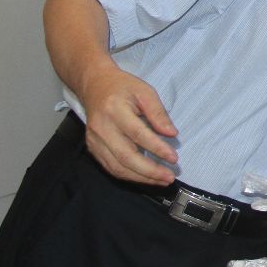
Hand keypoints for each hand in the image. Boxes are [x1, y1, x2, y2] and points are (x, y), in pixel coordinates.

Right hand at [76, 61, 181, 184]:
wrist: (94, 86)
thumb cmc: (122, 88)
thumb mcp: (145, 91)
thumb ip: (158, 113)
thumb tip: (171, 134)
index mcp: (115, 110)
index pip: (138, 134)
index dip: (156, 148)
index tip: (173, 158)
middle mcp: (102, 128)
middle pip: (126, 156)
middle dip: (150, 171)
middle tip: (169, 177)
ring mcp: (95, 140)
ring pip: (117, 167)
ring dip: (141, 178)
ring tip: (161, 180)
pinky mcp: (93, 148)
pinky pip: (111, 168)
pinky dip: (129, 176)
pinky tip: (145, 177)